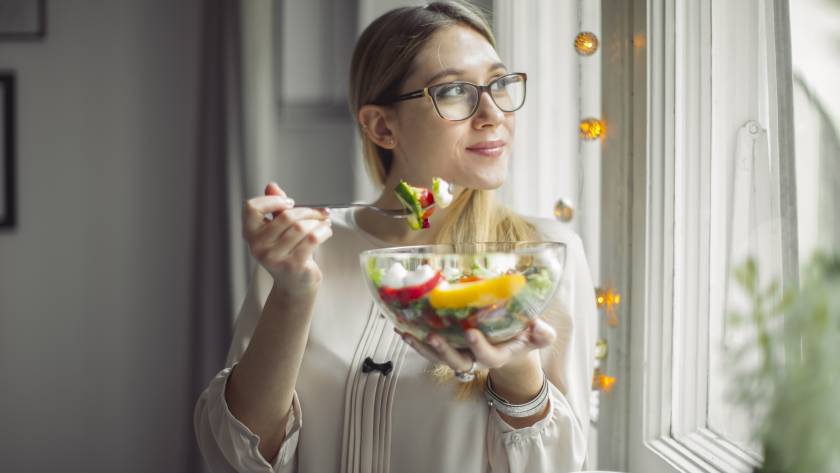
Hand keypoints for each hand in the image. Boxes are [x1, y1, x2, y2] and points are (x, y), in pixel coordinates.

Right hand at [242, 182, 332, 296]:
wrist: (295, 285)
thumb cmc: (287, 253)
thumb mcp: (278, 230)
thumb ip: (274, 208)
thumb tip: (271, 185)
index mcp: (250, 234)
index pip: (251, 207)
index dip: (272, 200)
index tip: (289, 203)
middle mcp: (257, 246)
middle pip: (285, 216)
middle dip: (307, 211)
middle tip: (320, 212)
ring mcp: (274, 257)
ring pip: (301, 227)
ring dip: (317, 221)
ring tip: (324, 222)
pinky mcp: (292, 265)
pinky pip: (312, 239)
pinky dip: (323, 231)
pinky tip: (326, 231)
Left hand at [396, 318, 556, 375]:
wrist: (510, 343)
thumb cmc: (522, 336)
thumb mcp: (537, 335)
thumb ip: (541, 334)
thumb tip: (540, 327)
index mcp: (498, 355)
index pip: (488, 357)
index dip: (479, 347)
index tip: (471, 332)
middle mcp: (476, 358)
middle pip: (458, 362)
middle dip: (445, 351)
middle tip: (434, 336)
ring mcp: (460, 354)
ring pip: (439, 357)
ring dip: (422, 347)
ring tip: (408, 333)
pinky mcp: (448, 347)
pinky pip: (429, 348)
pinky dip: (415, 339)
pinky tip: (401, 328)